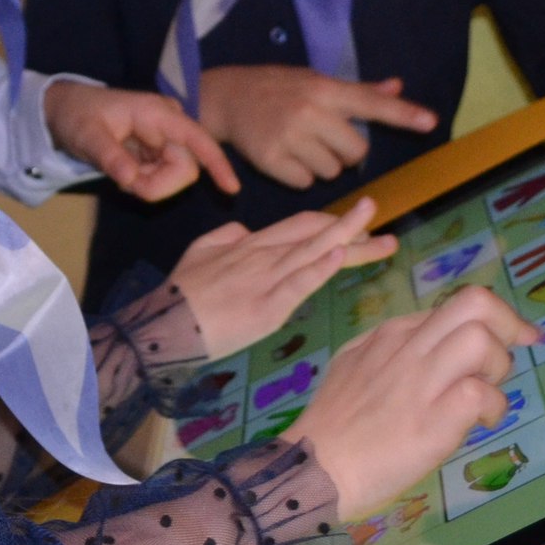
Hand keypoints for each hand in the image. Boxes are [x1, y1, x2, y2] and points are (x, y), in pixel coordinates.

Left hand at [44, 81, 238, 199]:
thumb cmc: (78, 115)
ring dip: (149, 184)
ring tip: (119, 170)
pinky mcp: (160, 152)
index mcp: (157, 113)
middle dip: (157, 185)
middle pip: (185, 169)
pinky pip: (162, 178)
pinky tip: (125, 169)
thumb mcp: (87, 135)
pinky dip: (144, 182)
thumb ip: (109, 157)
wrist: (67, 111)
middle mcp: (169, 125)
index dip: (217, 163)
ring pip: (174, 178)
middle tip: (123, 181)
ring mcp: (166, 139)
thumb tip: (131, 179)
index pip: (197, 139)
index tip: (232, 189)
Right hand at [169, 200, 396, 357]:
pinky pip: (298, 281)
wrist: (163, 323)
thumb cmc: (179, 295)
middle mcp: (263, 255)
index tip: (359, 225)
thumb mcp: (198, 252)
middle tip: (381, 220)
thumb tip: (245, 229)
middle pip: (315, 235)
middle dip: (352, 227)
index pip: (301, 226)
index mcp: (250, 244)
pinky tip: (341, 254)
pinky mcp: (266, 306)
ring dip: (350, 240)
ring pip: (314, 253)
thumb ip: (223, 237)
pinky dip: (321, 267)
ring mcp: (266, 279)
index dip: (332, 223)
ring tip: (381, 236)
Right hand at [196, 67, 439, 188]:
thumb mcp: (315, 80)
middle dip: (346, 152)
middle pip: (356, 151)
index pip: (371, 102)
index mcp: (324, 89)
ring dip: (323, 165)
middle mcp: (309, 111)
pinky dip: (300, 176)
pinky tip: (285, 156)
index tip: (430, 122)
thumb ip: (356, 90)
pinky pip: (306, 183)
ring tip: (300, 145)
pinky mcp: (270, 159)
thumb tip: (396, 86)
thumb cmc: (278, 88)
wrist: (226, 98)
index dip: (402, 114)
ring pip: (332, 171)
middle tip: (324, 138)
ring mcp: (289, 136)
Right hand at [287, 284, 540, 516]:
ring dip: (498, 366)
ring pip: (480, 340)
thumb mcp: (352, 364)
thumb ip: (389, 349)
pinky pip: (480, 394)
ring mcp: (421, 382)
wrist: (315, 466)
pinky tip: (478, 424)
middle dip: (509, 323)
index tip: (514, 336)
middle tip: (518, 349)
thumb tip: (430, 344)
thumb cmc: (333, 424)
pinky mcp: (434, 420)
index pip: (455, 304)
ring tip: (486, 393)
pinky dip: (492, 408)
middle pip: (474, 303)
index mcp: (391, 334)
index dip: (493, 318)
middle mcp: (408, 347)